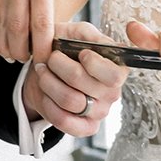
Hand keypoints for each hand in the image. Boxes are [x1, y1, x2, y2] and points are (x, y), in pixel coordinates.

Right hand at [0, 0, 58, 62]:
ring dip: (5, 47)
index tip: (43, 61)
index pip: (41, 25)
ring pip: (0, 26)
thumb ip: (48, 4)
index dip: (41, 49)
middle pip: (17, 29)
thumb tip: (45, 37)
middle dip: (21, 52)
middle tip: (25, 60)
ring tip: (11, 56)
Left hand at [21, 21, 127, 137]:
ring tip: (42, 70)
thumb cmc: (64, 49)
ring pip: (69, 100)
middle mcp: (112, 93)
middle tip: (52, 57)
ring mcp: (99, 112)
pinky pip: (64, 121)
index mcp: (118, 69)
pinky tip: (45, 92)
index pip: (113, 75)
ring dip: (48, 81)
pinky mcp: (85, 127)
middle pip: (84, 83)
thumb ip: (89, 35)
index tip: (81, 53)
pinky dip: (48, 103)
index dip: (94, 63)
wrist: (45, 69)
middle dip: (60, 65)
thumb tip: (99, 43)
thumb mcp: (76, 33)